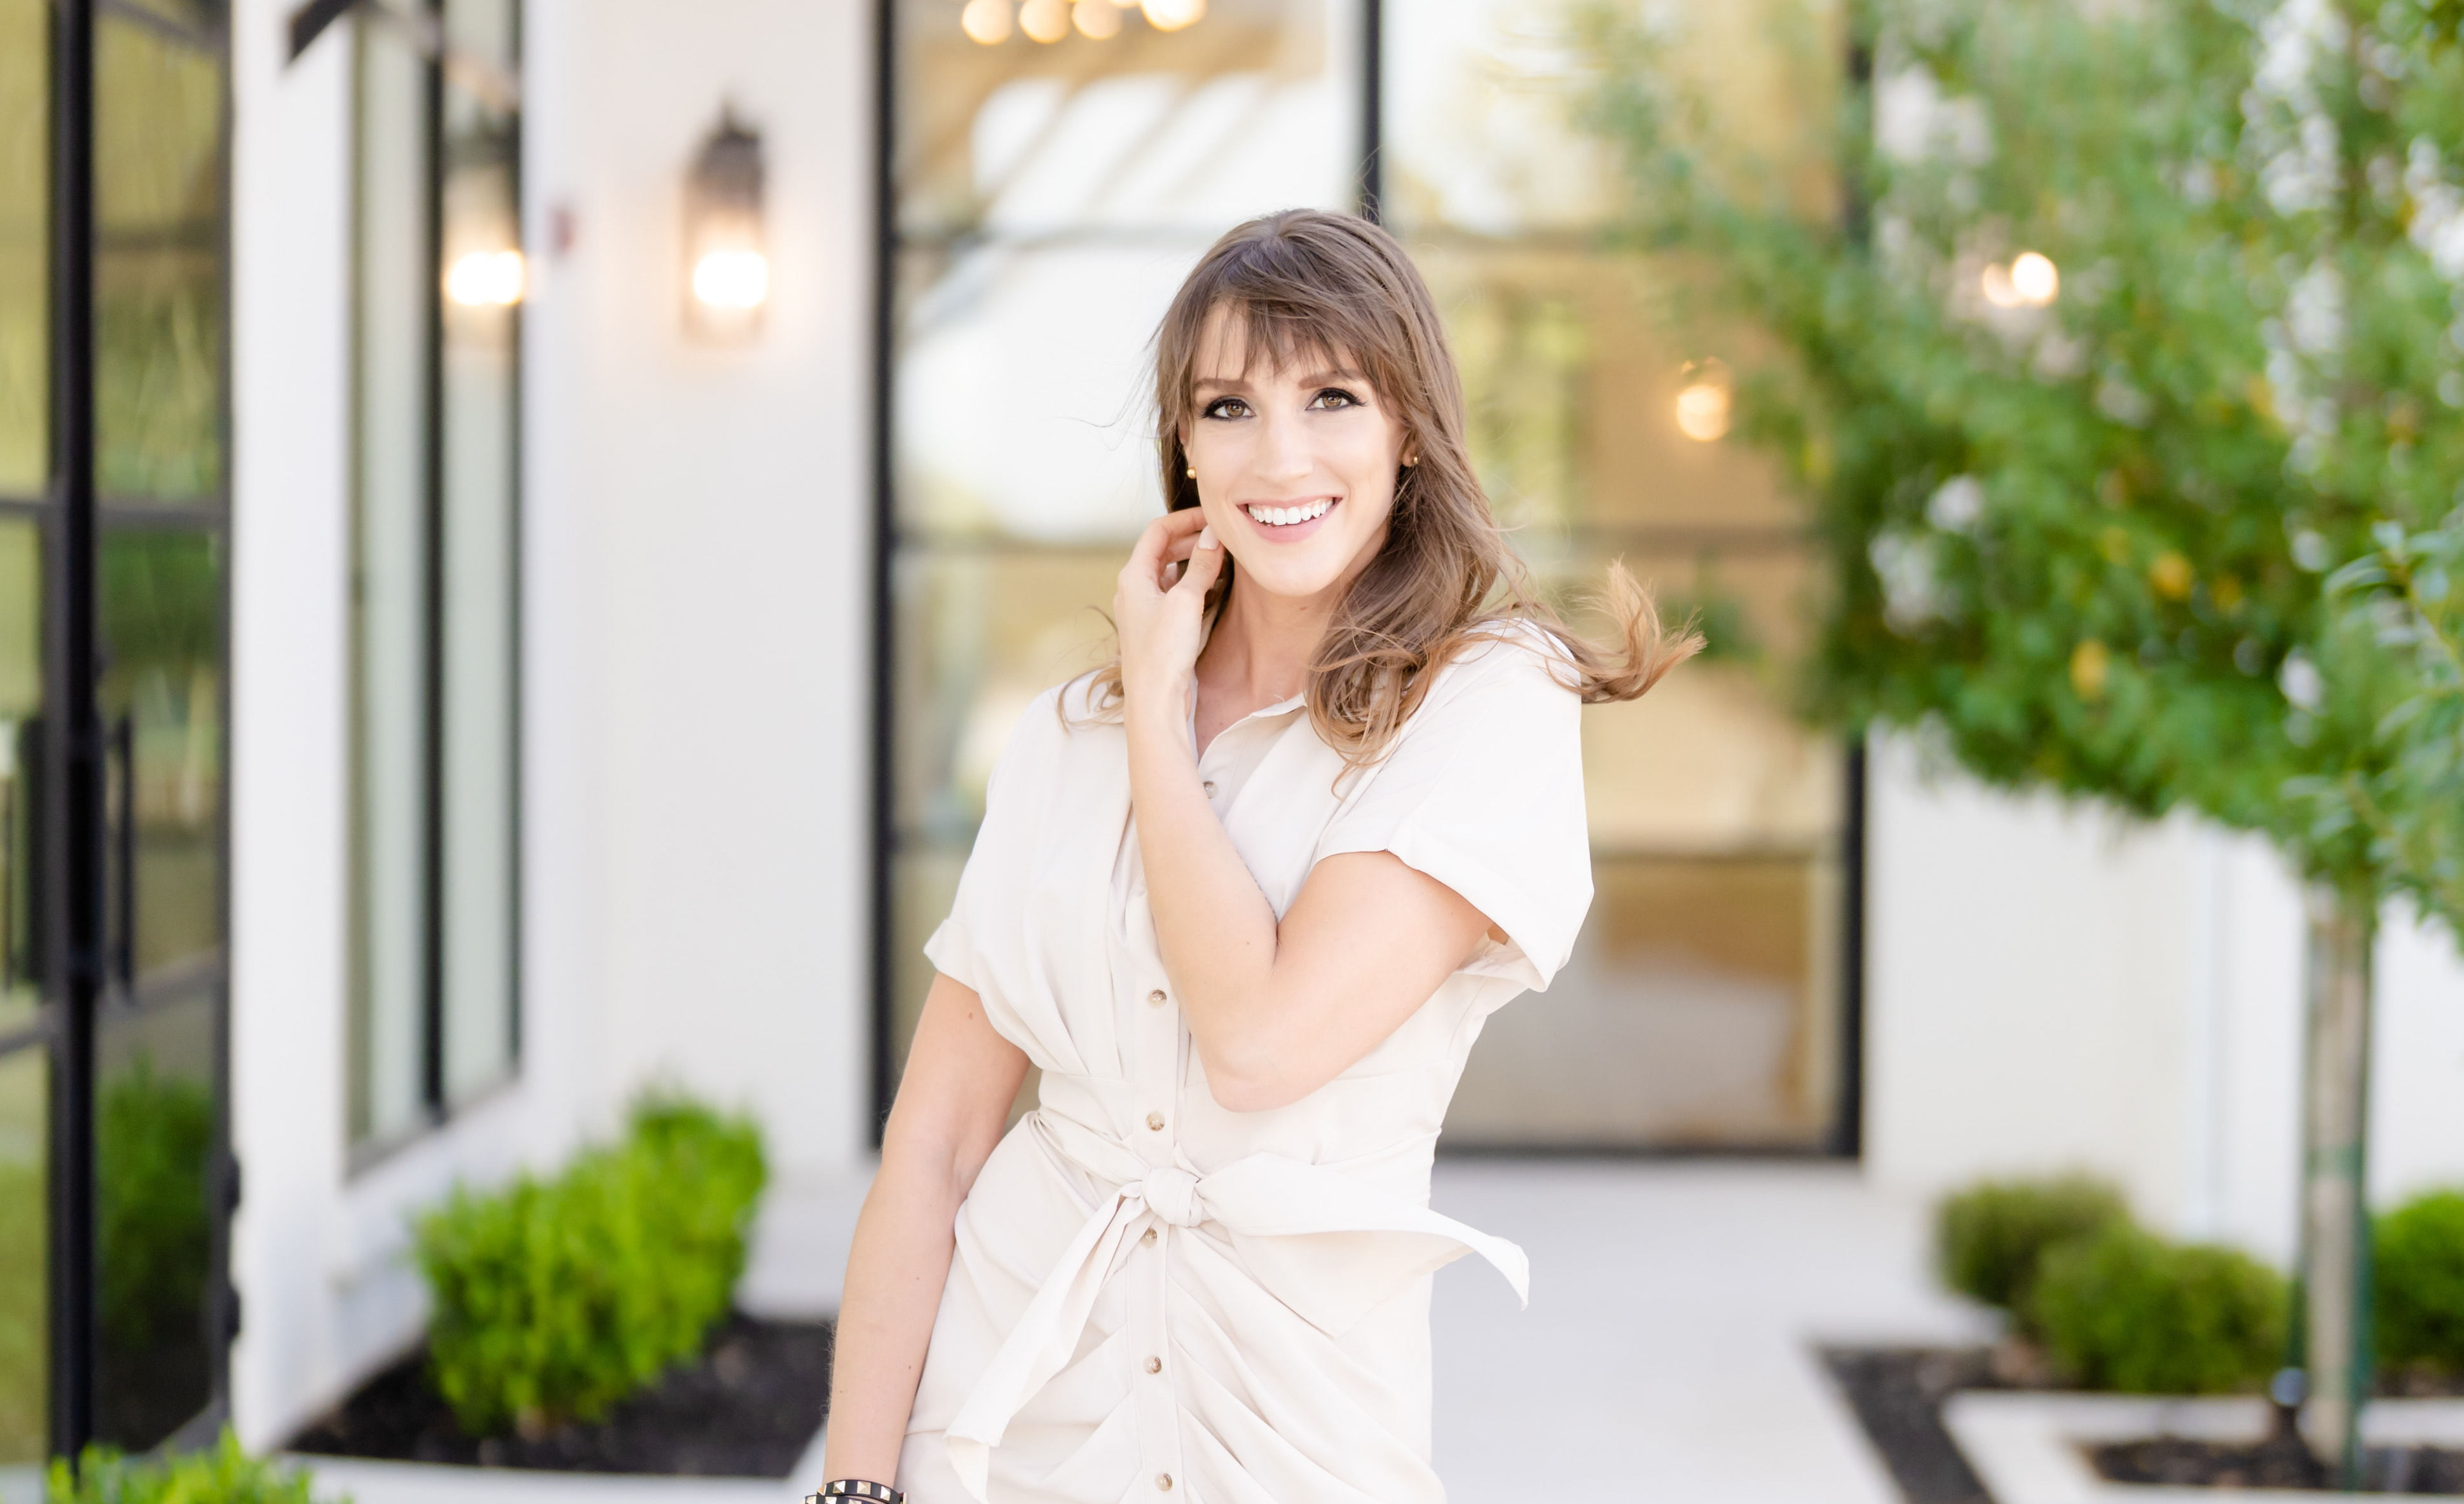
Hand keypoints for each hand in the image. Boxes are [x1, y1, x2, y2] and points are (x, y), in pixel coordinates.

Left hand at [1114, 508, 1224, 722]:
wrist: (1154, 700)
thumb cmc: (1164, 652)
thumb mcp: (1186, 601)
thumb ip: (1202, 565)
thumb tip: (1214, 535)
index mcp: (1133, 576)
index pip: (1158, 530)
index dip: (1186, 519)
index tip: (1214, 517)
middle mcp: (1133, 589)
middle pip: (1162, 549)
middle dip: (1192, 539)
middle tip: (1223, 537)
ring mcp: (1143, 608)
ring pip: (1169, 572)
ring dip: (1194, 562)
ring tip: (1222, 558)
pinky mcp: (1155, 627)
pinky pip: (1174, 593)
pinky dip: (1193, 584)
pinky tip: (1214, 587)